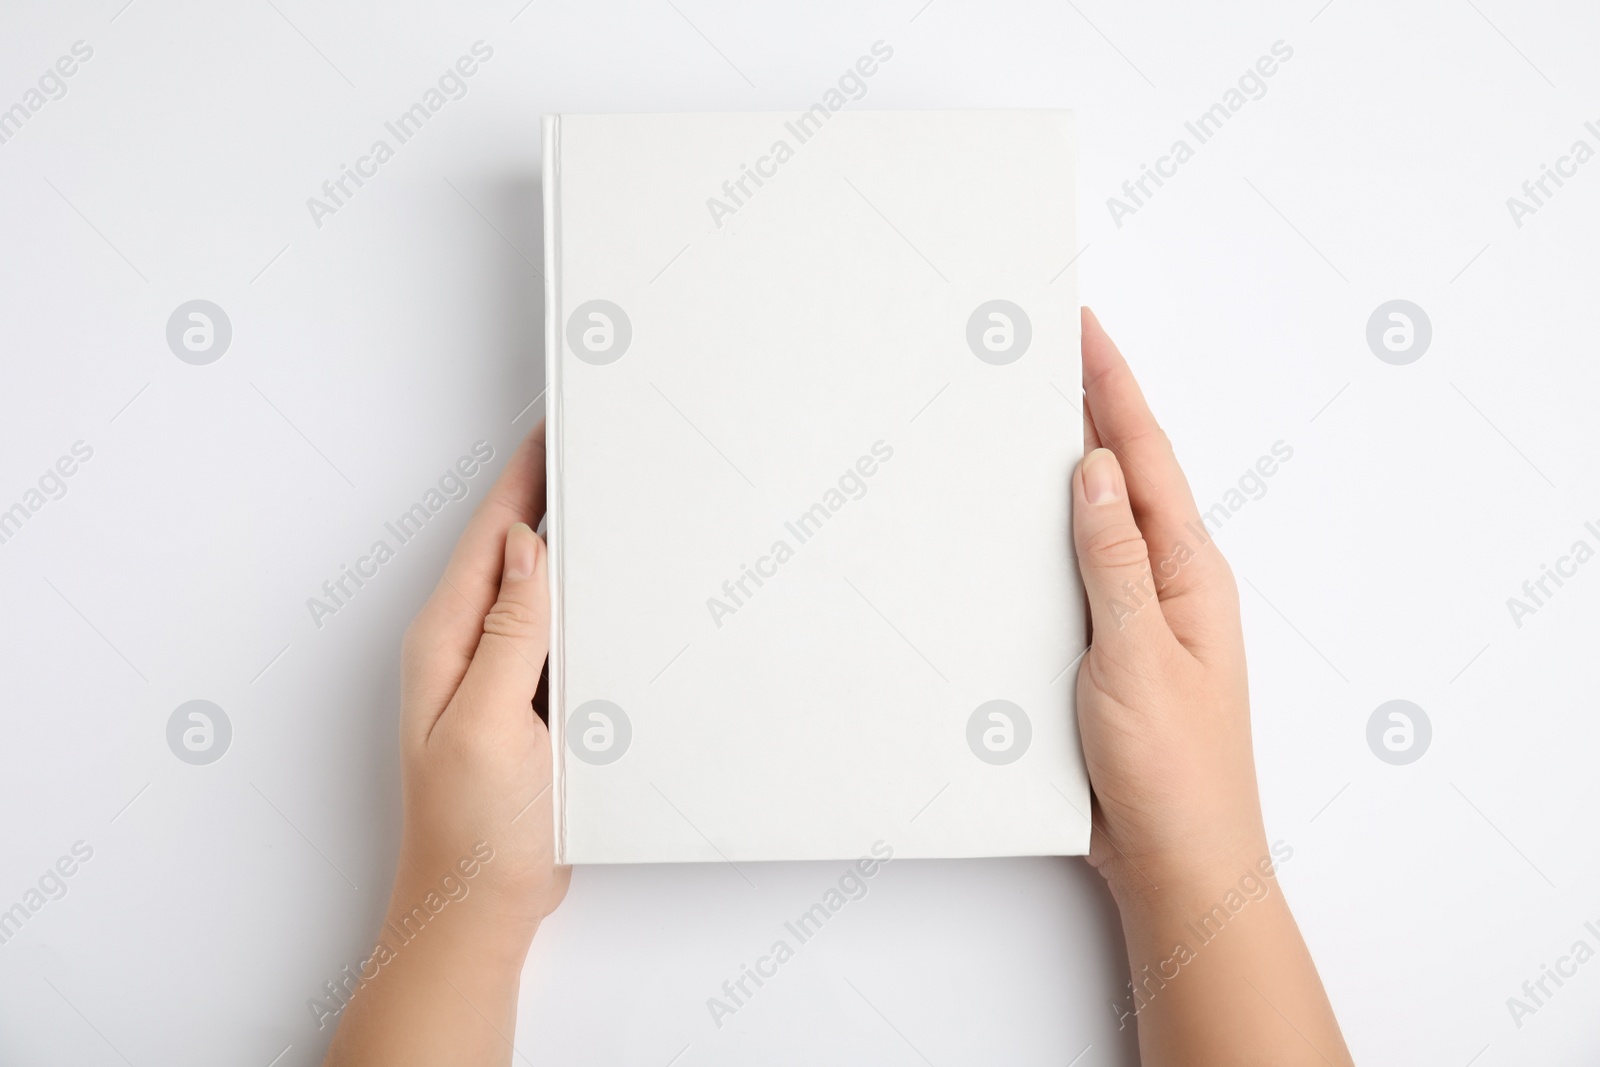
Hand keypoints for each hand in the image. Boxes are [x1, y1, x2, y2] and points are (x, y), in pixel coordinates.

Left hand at [395, 425, 567, 940]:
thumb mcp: (486, 724)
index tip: (555, 428)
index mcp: (445, 643)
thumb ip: (507, 633)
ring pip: (541, 592)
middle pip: (513, 553)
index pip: (489, 537)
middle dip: (550, 496)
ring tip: (611, 498)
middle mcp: (468, 650)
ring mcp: (499, 678)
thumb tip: (522, 548)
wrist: (479, 907)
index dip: (523, 478)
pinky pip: (560, 637)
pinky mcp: (529, 706)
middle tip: (594, 444)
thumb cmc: (470, 831)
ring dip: (572, 549)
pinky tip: (615, 591)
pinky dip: (586, 606)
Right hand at [1072, 308, 1264, 896]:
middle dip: (1089, 405)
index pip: (1141, 455)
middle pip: (1123, 473)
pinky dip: (1050, 534)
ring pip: (1097, 520)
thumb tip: (1092, 468)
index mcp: (1188, 570)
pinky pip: (1078, 571)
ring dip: (1067, 464)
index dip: (1110, 384)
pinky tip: (1021, 526)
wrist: (1180, 861)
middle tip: (1049, 345)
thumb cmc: (1175, 771)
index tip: (1080, 325)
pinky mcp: (1108, 649)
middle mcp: (1168, 581)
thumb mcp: (1137, 656)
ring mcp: (1139, 614)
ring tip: (1030, 410)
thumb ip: (1114, 559)